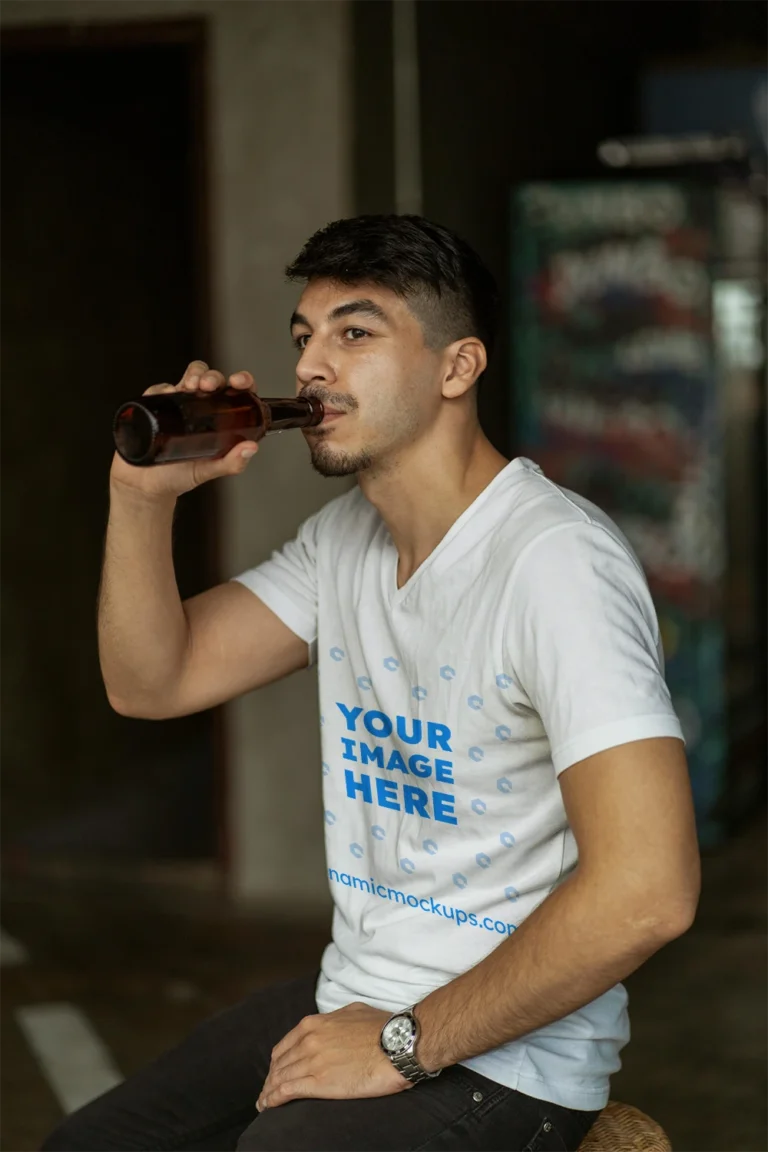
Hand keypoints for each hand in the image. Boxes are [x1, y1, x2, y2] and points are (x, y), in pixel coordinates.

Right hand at [110, 360, 259, 499]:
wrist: (146, 485)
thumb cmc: (179, 476)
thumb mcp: (209, 471)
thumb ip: (232, 463)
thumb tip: (251, 448)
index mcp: (219, 420)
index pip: (235, 393)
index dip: (242, 381)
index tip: (239, 382)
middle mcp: (200, 408)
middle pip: (211, 379)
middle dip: (213, 376)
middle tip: (209, 387)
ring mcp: (179, 405)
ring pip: (189, 376)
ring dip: (194, 374)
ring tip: (192, 386)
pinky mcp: (156, 406)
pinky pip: (159, 389)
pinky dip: (164, 388)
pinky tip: (168, 395)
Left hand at [256, 1002, 408, 1111]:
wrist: (397, 1043)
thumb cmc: (382, 1027)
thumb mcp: (353, 1011)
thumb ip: (336, 1019)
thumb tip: (333, 1024)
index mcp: (315, 1024)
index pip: (286, 1045)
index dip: (279, 1061)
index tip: (277, 1071)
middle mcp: (308, 1040)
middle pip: (280, 1063)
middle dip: (271, 1078)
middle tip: (267, 1091)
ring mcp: (312, 1061)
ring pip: (280, 1078)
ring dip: (269, 1091)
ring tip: (264, 1103)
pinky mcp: (319, 1082)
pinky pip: (287, 1091)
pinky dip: (273, 1099)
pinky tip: (268, 1106)